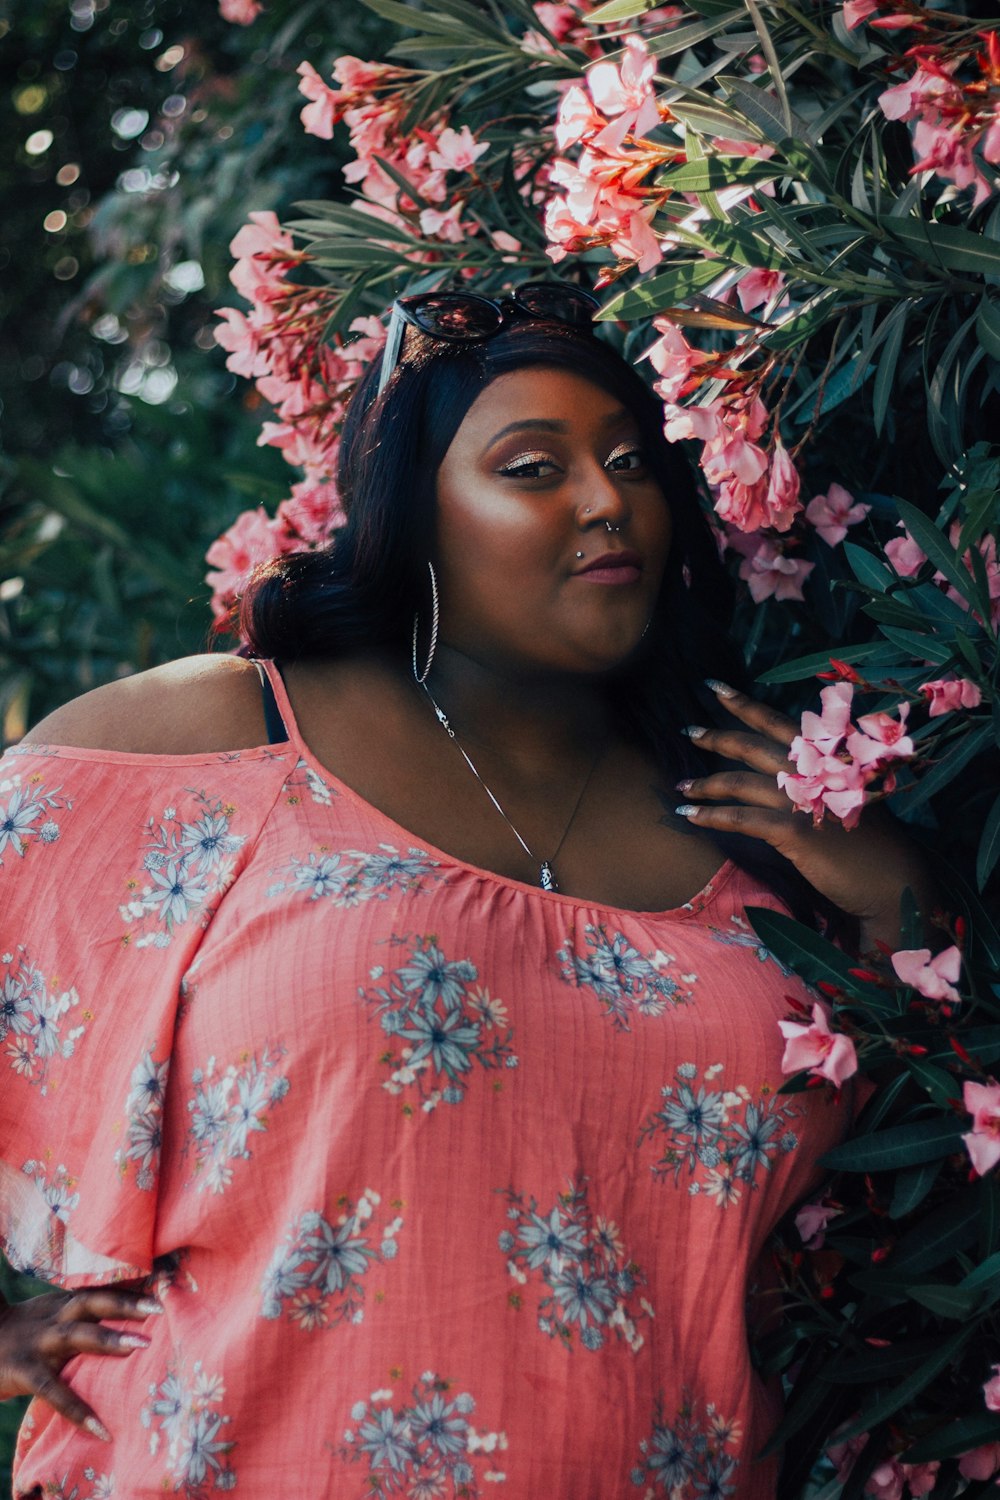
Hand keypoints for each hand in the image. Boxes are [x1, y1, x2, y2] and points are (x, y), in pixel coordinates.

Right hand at [0, 1286, 161, 1439]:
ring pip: (79, 1335)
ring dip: (109, 1338)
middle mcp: (56, 1318)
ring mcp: (41, 1343)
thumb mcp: (52, 1314)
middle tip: (159, 1309)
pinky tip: (100, 1428)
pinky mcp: (27, 1372)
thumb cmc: (24, 1332)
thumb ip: (83, 1314)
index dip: (131, 1288)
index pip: (102, 1291)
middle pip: (95, 1302)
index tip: (165, 1287)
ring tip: (139, 1346)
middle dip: (127, 1304)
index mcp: (64, 1304)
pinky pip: (55, 1392)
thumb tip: (129, 1318)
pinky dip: (78, 1411)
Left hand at [674, 682, 932, 947]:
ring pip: (740, 782)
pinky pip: (741, 819)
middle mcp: (813, 769)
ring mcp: (803, 798)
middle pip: (752, 745)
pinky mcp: (794, 831)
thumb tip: (778, 771)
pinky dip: (712, 816)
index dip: (744, 704)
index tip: (714, 686)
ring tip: (680, 788)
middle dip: (716, 737)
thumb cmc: (869, 842)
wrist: (893, 879)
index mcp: (826, 756)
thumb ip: (815, 778)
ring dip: (705, 784)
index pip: (778, 722)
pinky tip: (689, 816)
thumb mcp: (846, 795)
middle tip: (688, 732)